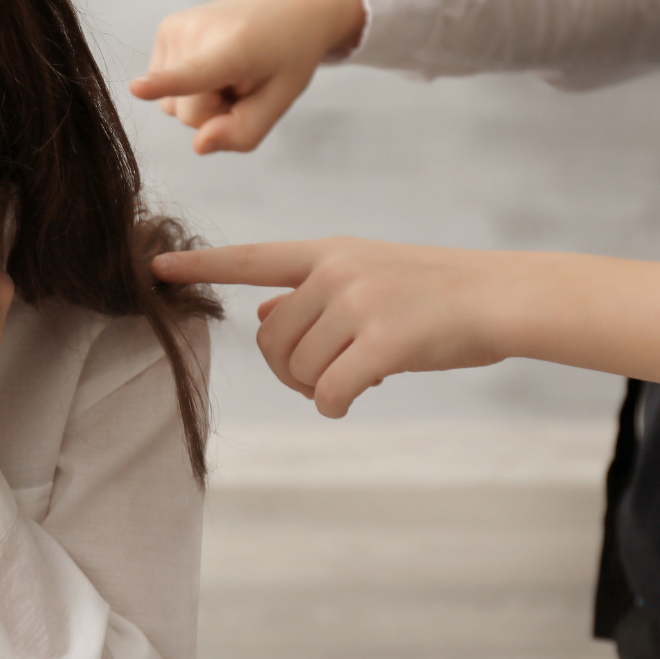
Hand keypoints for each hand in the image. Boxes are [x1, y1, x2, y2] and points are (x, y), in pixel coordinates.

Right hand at [128, 0, 364, 153]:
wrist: (292, 5)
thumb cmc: (287, 57)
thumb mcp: (280, 101)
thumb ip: (242, 133)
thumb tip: (198, 146)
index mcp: (234, 48)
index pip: (193, 74)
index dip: (164, 84)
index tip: (137, 88)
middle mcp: (196, 31)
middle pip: (186, 114)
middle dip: (213, 112)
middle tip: (243, 83)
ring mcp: (175, 27)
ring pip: (170, 103)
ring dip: (200, 99)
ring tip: (230, 71)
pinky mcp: (166, 29)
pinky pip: (165, 86)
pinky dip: (188, 85)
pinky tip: (214, 64)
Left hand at [153, 239, 521, 416]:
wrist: (504, 296)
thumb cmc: (436, 294)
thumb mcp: (369, 280)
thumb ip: (311, 297)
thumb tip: (260, 317)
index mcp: (328, 253)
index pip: (251, 259)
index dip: (201, 266)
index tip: (156, 266)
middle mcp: (336, 272)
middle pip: (271, 342)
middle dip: (289, 372)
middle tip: (323, 379)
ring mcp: (359, 302)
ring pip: (301, 370)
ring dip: (320, 388)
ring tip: (358, 376)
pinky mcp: (384, 340)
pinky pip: (330, 391)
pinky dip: (336, 405)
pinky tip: (356, 399)